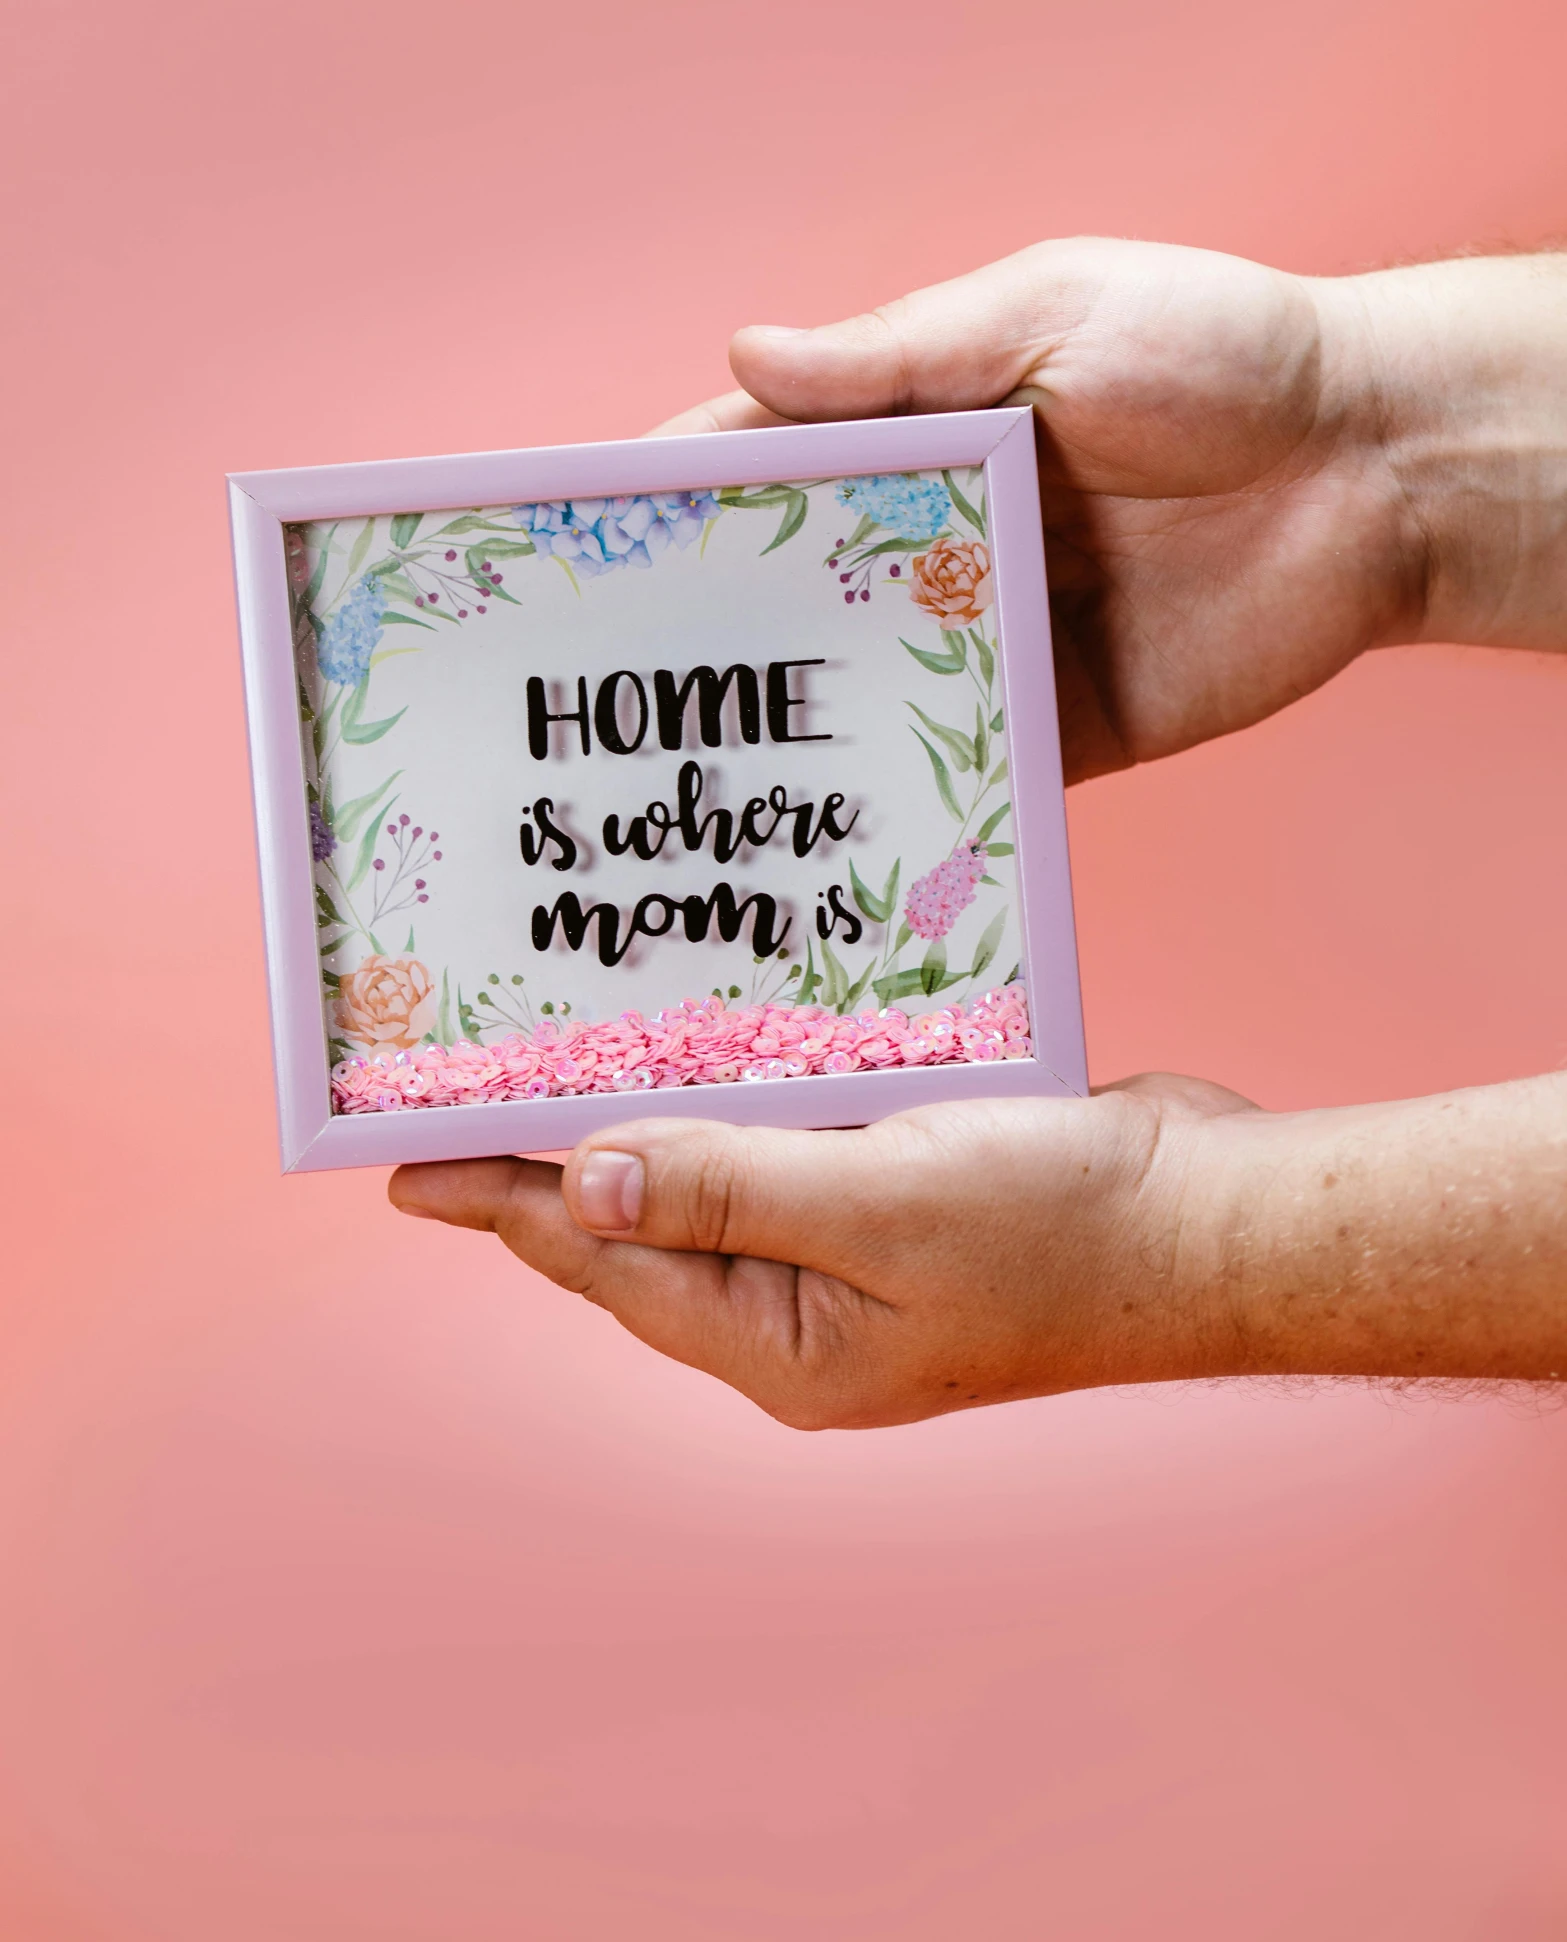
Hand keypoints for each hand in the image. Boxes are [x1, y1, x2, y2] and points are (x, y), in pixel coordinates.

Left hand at [389, 1068, 1566, 1420]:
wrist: (1221, 1215)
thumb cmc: (1069, 1231)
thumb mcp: (881, 1209)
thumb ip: (729, 1189)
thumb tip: (585, 1187)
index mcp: (783, 1342)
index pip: (607, 1261)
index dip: (503, 1203)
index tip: (402, 1160)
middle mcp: (804, 1304)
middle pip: (644, 1220)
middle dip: (555, 1154)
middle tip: (457, 1087)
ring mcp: (856, 1245)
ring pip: (717, 1166)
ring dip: (648, 1105)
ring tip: (552, 1046)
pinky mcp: (905, 1182)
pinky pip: (793, 1130)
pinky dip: (744, 1082)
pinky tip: (708, 1024)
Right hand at [656, 239, 1566, 780]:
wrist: (1379, 471)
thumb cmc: (1222, 355)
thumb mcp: (1048, 313)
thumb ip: (899, 356)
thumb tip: (744, 356)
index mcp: (930, 435)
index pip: (772, 466)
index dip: (676, 500)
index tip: (579, 541)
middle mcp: (946, 544)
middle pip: (797, 595)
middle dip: (703, 632)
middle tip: (593, 687)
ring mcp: (998, 643)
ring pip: (863, 695)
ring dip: (780, 731)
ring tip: (669, 781)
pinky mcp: (1062, 730)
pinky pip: (963, 779)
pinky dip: (897, 808)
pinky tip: (810, 843)